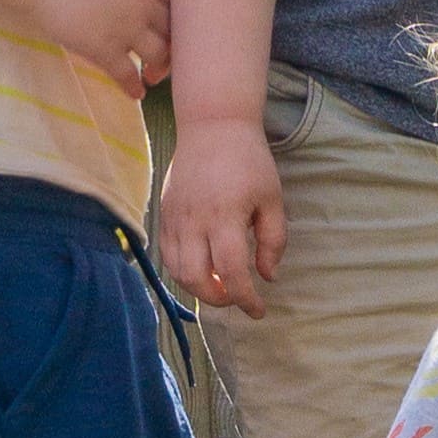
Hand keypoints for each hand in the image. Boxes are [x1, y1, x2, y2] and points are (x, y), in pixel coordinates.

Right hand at [26, 0, 173, 97]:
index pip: (178, 5)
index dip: (177, 22)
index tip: (171, 33)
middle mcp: (143, 3)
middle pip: (173, 32)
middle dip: (172, 47)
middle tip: (163, 60)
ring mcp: (125, 26)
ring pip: (159, 55)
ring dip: (159, 69)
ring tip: (151, 77)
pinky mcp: (103, 47)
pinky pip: (129, 75)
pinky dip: (135, 87)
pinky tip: (136, 94)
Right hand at [158, 114, 288, 315]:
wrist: (212, 127)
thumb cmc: (249, 162)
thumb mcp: (273, 199)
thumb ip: (273, 241)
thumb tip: (267, 277)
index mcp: (225, 216)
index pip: (231, 271)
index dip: (245, 298)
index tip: (258, 310)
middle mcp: (194, 220)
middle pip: (196, 278)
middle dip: (218, 299)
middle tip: (238, 296)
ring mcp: (174, 217)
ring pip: (177, 270)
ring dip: (198, 288)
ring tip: (221, 285)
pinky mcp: (164, 213)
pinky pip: (168, 253)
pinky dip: (183, 270)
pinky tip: (203, 267)